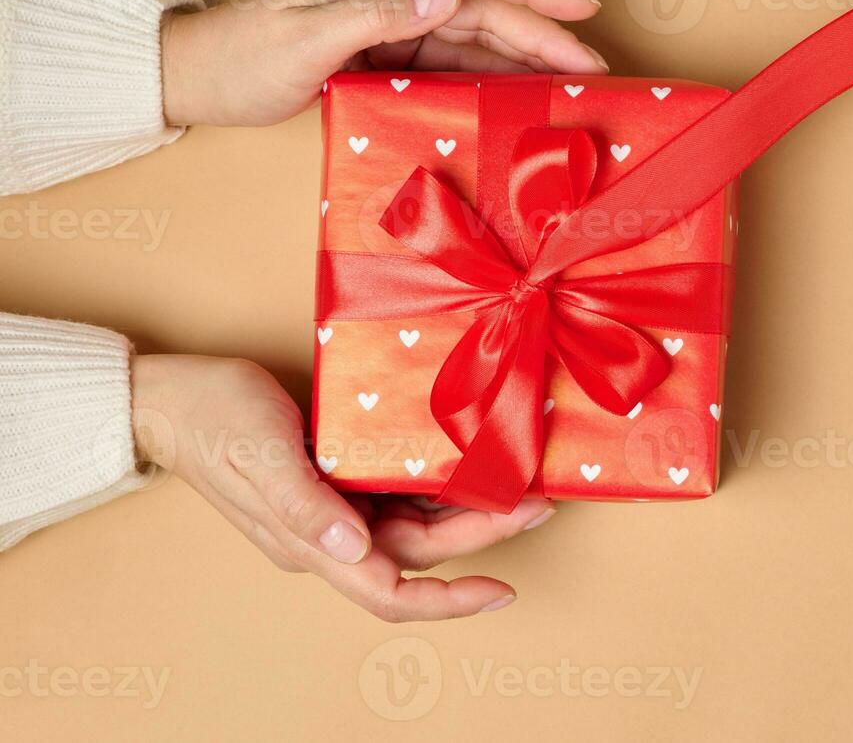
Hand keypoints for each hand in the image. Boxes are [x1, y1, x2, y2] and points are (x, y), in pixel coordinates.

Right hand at [130, 354, 554, 621]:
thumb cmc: (213, 417)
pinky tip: (473, 460)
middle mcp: (331, 535)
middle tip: (538, 502)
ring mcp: (336, 509)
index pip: (389, 592)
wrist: (172, 394)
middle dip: (483, 533)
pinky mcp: (340, 477)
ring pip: (418, 522)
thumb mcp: (258, 453)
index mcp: (310, 544)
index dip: (447, 600)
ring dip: (469, 508)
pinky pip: (401, 491)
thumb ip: (304, 506)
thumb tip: (352, 549)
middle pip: (420, 552)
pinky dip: (440, 481)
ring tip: (522, 481)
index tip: (501, 590)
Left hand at [159, 0, 608, 126]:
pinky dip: (493, 79)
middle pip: (486, 9)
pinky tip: (522, 97)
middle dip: (545, 33)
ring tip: (573, 85)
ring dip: (527, 59)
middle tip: (593, 67)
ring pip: (477, 39)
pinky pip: (454, 65)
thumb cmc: (241, 56)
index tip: (581, 7)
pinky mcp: (389, 57)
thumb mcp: (304, 38)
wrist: (197, 80)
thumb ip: (376, 14)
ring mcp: (394, 26)